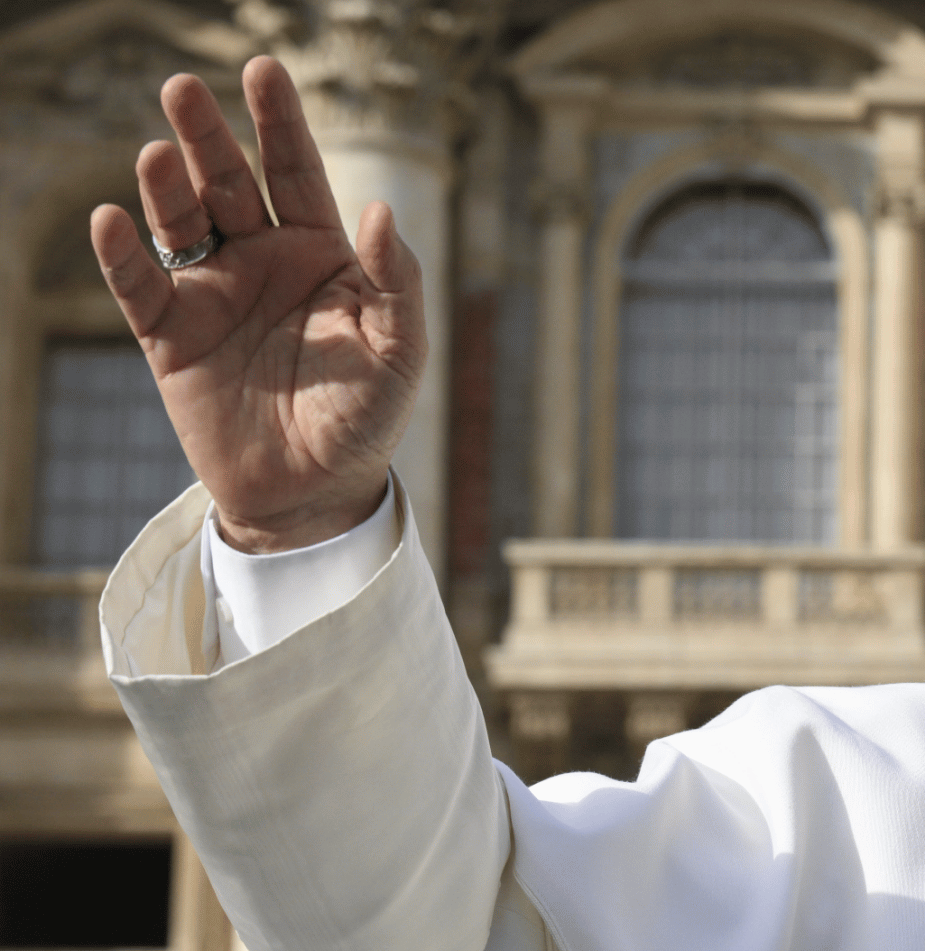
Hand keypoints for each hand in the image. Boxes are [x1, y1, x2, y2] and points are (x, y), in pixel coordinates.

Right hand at [90, 56, 423, 552]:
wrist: (313, 493)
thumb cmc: (366, 418)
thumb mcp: (399, 351)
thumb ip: (395, 283)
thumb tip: (379, 210)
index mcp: (322, 253)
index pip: (297, 172)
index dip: (280, 123)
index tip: (263, 71)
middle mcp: (263, 261)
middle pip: (230, 181)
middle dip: (208, 135)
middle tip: (184, 88)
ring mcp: (213, 294)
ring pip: (183, 222)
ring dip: (167, 185)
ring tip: (159, 152)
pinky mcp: (170, 337)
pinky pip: (140, 286)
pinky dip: (123, 254)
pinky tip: (113, 219)